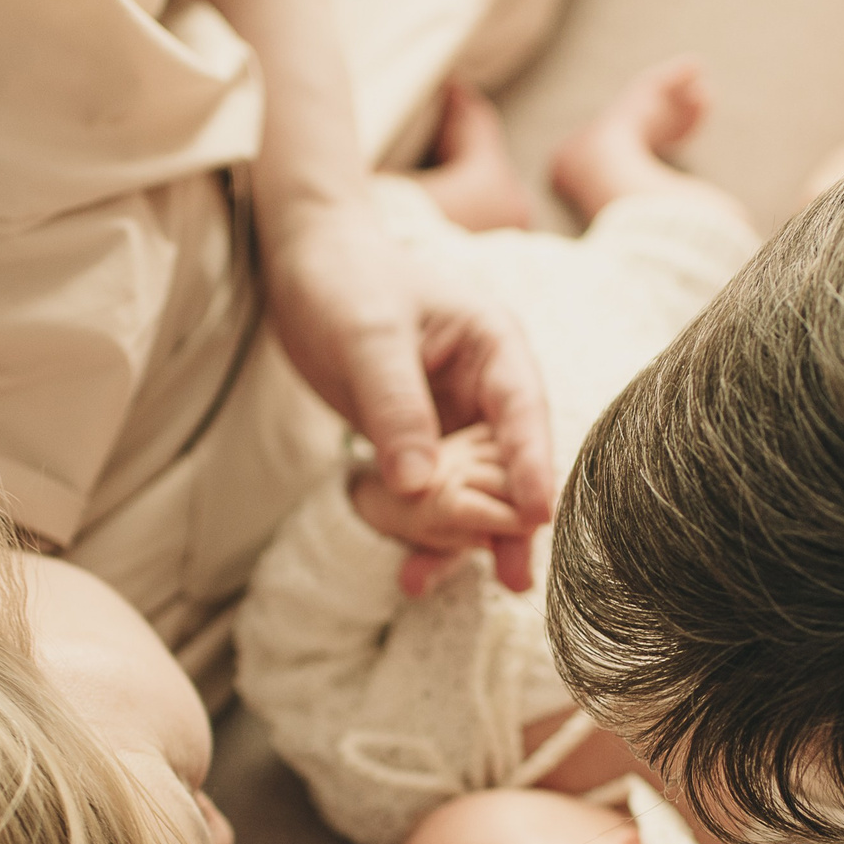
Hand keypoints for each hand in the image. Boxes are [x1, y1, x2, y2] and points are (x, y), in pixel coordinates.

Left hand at [264, 198, 554, 592]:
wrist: (305, 262)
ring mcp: (454, 419)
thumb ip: (397, 410)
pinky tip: (405, 564)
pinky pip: (430, 492)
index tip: (538, 516)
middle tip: (514, 579)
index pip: (524, 413)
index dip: (533, 466)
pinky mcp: (421, 442)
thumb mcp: (370, 338)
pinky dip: (419, 526)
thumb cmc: (346, 279)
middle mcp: (485, 389)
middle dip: (506, 522)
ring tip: (428, 581)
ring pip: (468, 487)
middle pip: (507, 464)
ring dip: (456, 535)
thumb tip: (419, 485)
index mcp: (495, 348)